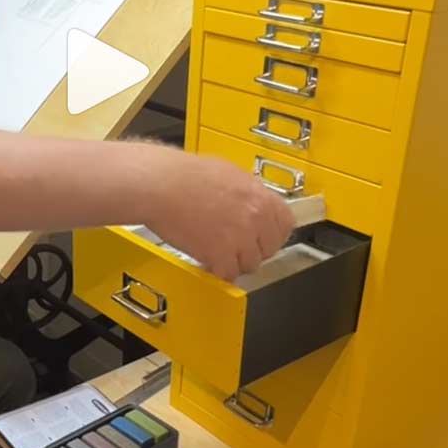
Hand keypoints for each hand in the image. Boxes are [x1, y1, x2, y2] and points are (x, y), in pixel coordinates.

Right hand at [144, 150, 294, 280]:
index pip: (286, 224)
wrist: (161, 184)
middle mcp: (256, 217)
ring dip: (234, 261)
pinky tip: (206, 259)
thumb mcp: (228, 173)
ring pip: (250, 265)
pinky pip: (228, 274)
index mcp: (260, 196)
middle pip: (269, 249)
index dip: (273, 232)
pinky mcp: (221, 255)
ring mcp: (240, 238)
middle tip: (234, 244)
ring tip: (215, 248)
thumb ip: (247, 192)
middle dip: (253, 249)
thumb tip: (254, 204)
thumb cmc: (184, 174)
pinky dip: (217, 270)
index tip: (263, 236)